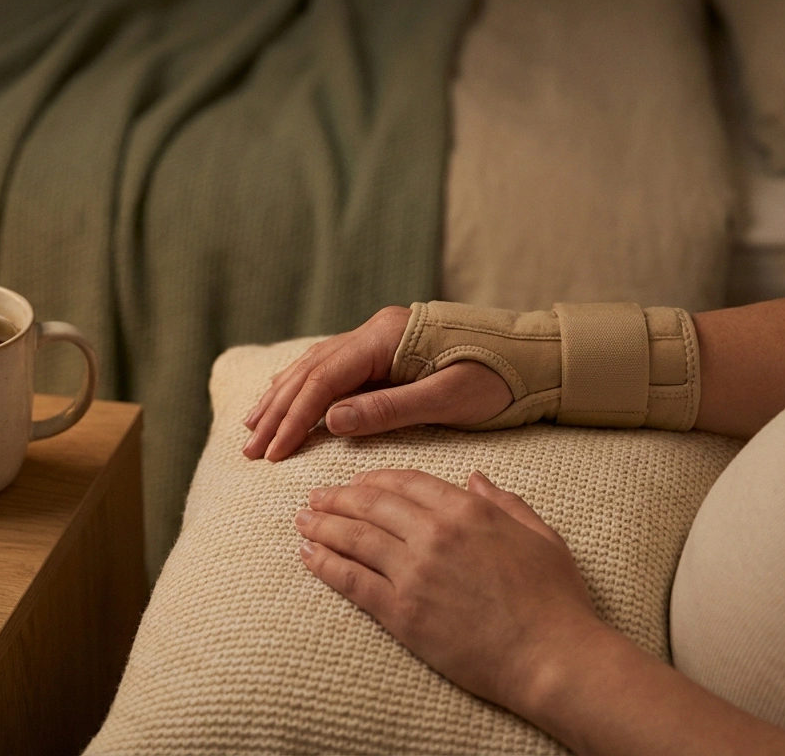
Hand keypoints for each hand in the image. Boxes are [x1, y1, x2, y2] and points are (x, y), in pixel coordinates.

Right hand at [244, 307, 512, 460]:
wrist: (535, 354)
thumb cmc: (499, 378)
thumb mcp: (448, 399)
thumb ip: (388, 408)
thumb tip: (330, 420)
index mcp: (386, 339)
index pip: (324, 381)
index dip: (293, 419)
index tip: (272, 453)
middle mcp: (375, 331)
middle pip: (311, 372)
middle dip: (277, 411)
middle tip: (249, 450)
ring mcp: (379, 337)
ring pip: (316, 366)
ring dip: (283, 397)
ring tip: (253, 426)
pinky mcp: (386, 348)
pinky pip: (332, 365)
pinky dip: (304, 384)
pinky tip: (287, 395)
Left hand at [293, 469, 610, 713]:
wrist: (551, 657)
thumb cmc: (555, 600)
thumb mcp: (540, 536)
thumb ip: (505, 503)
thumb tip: (475, 478)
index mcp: (468, 511)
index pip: (406, 481)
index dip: (374, 478)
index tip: (356, 481)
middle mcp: (435, 534)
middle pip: (371, 503)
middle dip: (338, 496)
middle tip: (316, 496)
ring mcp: (414, 573)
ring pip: (354, 537)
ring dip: (322, 525)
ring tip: (303, 520)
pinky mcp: (402, 613)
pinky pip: (351, 580)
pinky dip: (324, 563)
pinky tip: (309, 555)